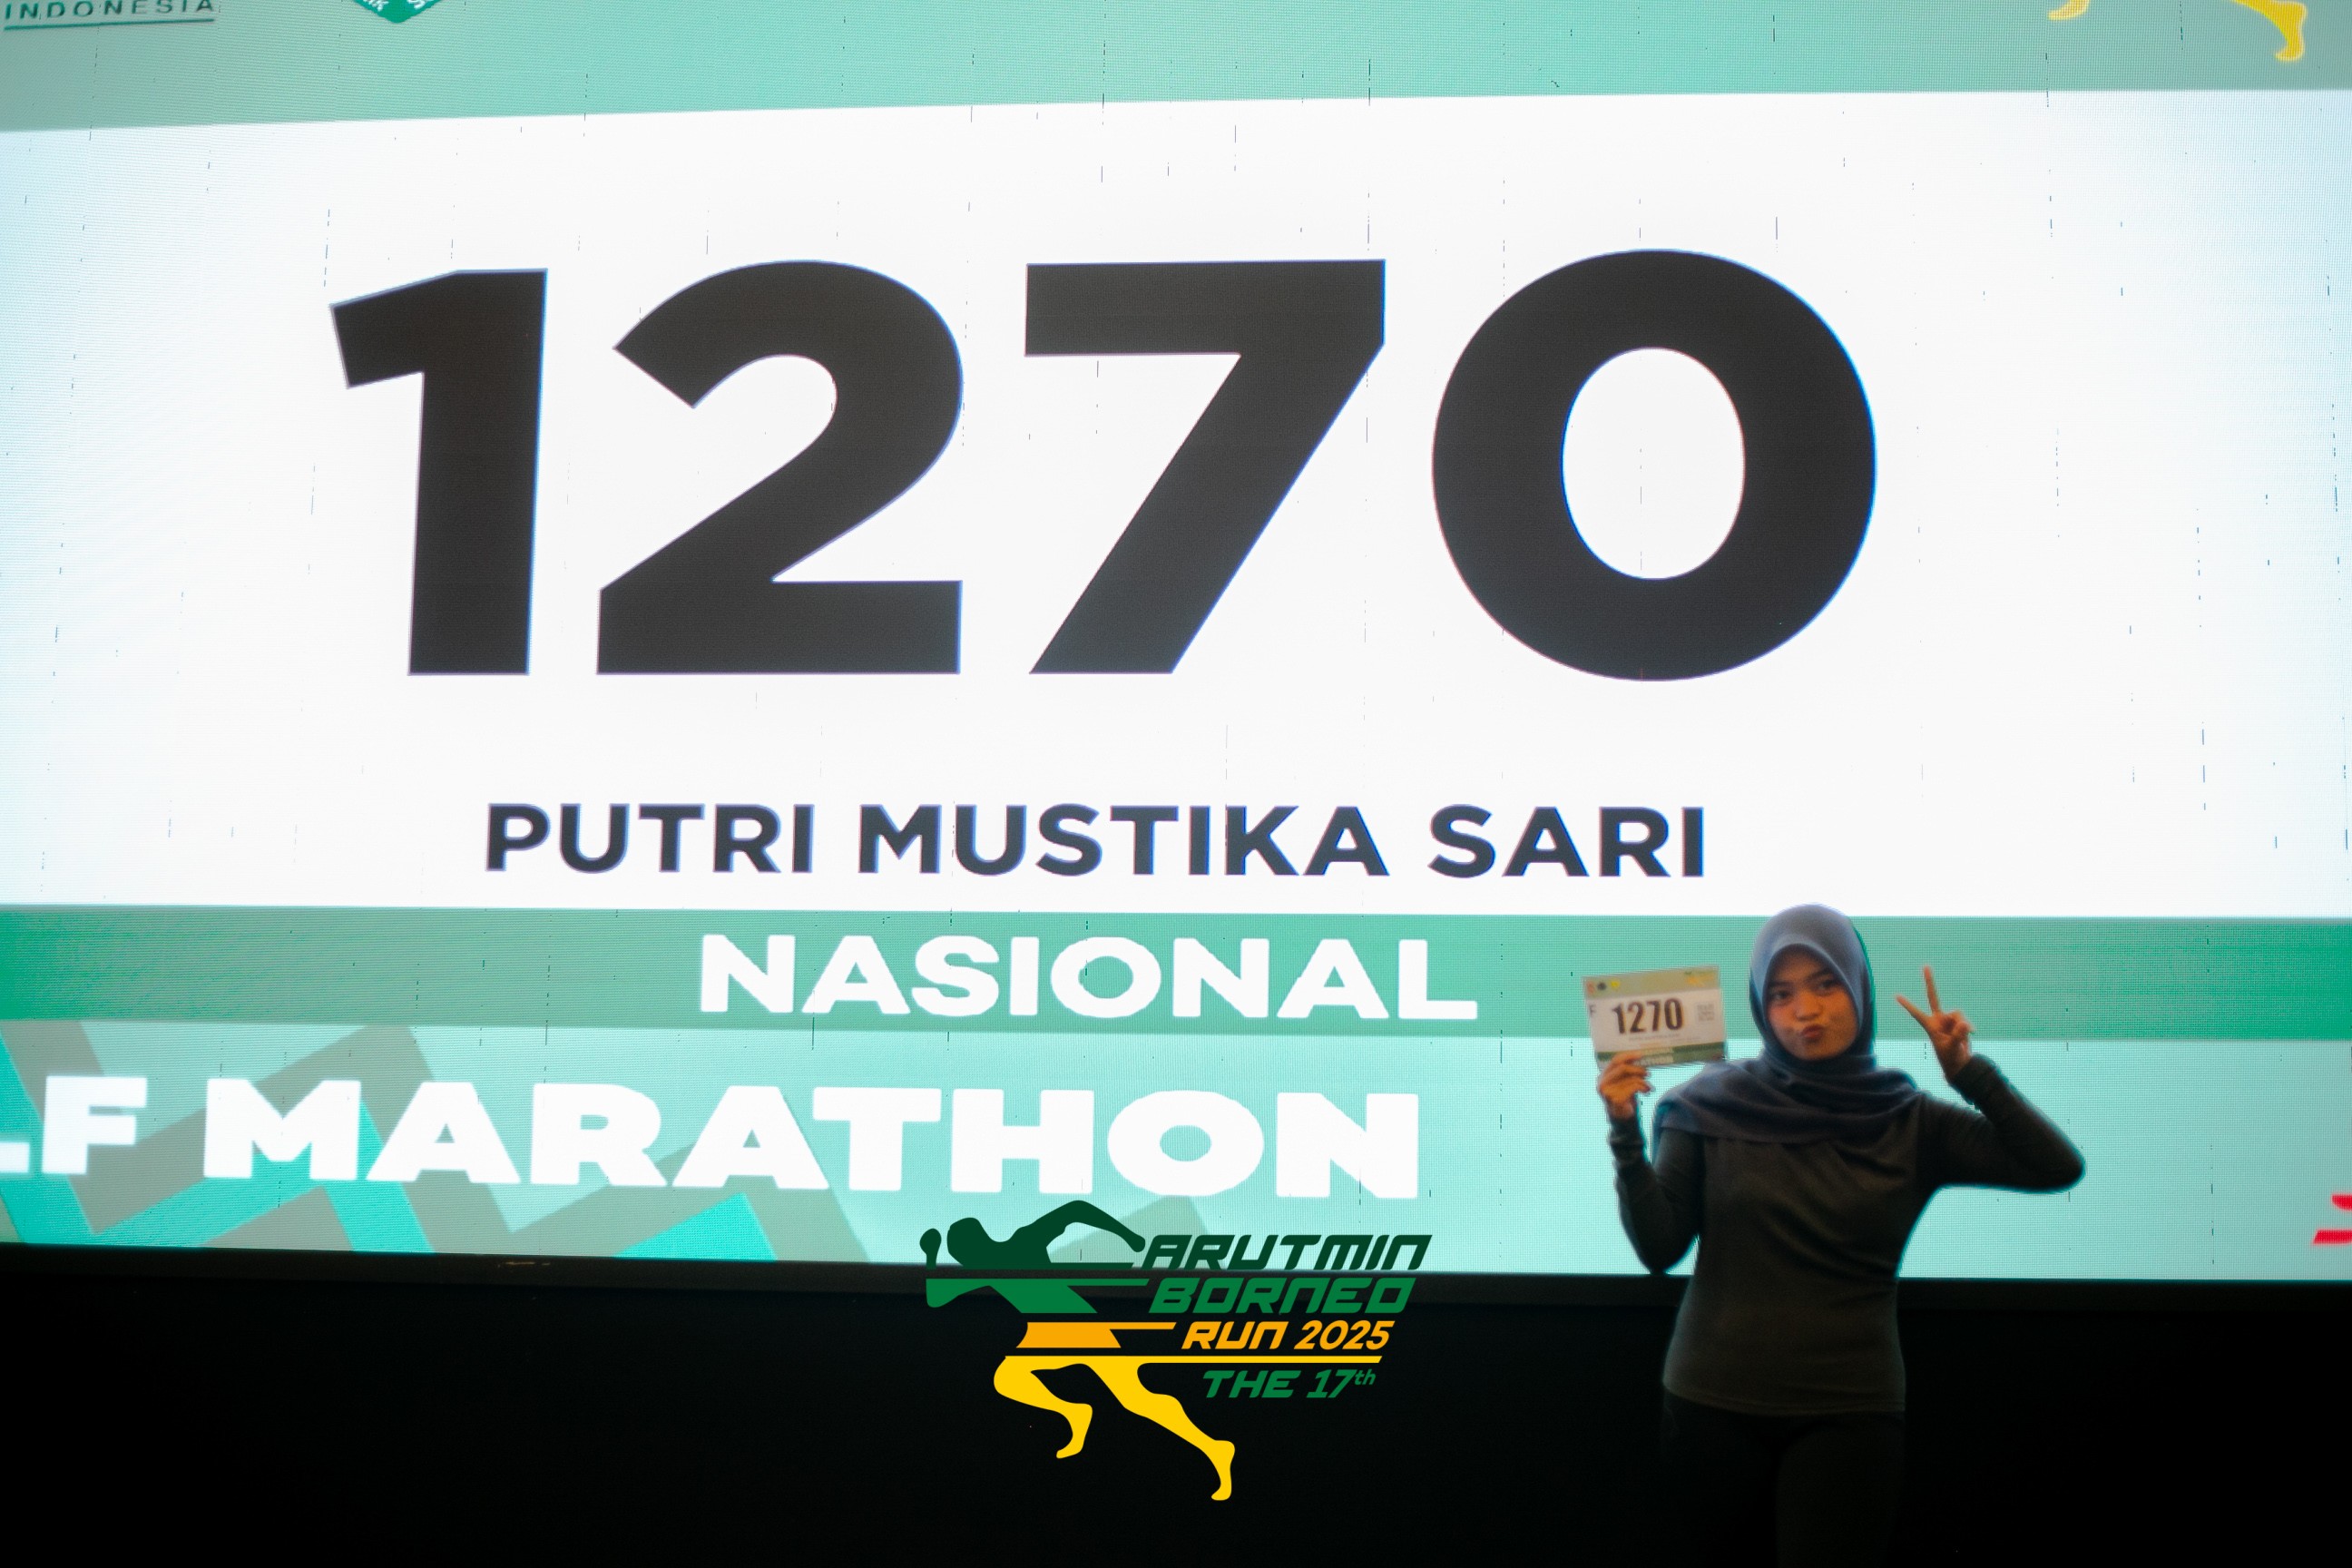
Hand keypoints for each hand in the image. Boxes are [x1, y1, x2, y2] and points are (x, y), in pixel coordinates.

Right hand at [1597, 1051, 1653, 1121]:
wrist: (1622, 1120)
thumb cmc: (1624, 1098)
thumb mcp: (1623, 1082)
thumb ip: (1626, 1071)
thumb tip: (1638, 1056)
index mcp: (1603, 1076)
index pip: (1615, 1061)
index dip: (1628, 1056)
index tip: (1641, 1055)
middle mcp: (1602, 1083)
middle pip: (1623, 1068)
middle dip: (1637, 1069)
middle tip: (1647, 1073)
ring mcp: (1607, 1092)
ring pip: (1631, 1078)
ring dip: (1643, 1082)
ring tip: (1648, 1086)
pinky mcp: (1615, 1099)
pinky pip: (1633, 1087)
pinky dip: (1643, 1088)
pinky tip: (1646, 1091)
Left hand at [1895, 966, 1973, 1080]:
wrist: (1960, 1063)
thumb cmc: (1951, 1057)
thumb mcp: (1953, 1048)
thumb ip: (1958, 1035)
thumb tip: (1965, 1023)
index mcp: (1930, 1026)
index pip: (1916, 1013)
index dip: (1908, 1005)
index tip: (1896, 996)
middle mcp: (1938, 1019)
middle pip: (1933, 997)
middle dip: (1929, 982)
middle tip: (1925, 966)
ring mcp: (1948, 1019)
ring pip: (1956, 1013)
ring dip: (1961, 1024)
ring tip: (1961, 1038)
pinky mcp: (1958, 1022)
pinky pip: (1964, 1019)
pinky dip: (1968, 1027)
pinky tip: (1970, 1034)